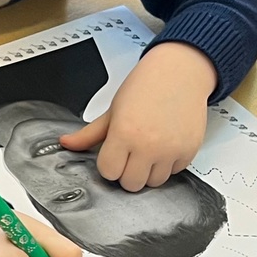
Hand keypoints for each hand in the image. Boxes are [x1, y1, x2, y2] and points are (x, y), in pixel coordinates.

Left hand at [57, 41, 216, 190]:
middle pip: (131, 184)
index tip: (113, 155)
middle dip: (127, 172)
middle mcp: (149, 145)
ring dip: (149, 171)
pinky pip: (175, 172)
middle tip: (130, 154)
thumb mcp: (113, 109)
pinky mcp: (189, 151)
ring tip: (148, 150)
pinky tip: (165, 145)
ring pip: (154, 182)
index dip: (109, 165)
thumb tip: (67, 144)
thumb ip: (90, 133)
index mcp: (124, 134)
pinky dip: (168, 164)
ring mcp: (171, 150)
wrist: (180, 72)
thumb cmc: (146, 86)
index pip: (109, 172)